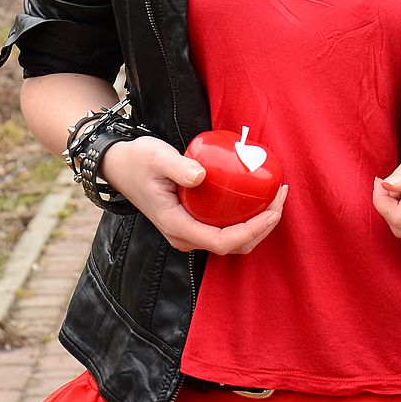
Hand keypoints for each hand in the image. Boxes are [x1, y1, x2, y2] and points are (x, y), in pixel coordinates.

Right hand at [101, 136, 287, 254]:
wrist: (120, 166)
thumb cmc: (138, 160)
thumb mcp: (156, 157)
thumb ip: (178, 167)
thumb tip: (200, 177)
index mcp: (177, 227)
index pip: (222, 242)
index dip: (251, 231)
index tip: (272, 210)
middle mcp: (186, 237)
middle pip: (234, 245)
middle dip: (263, 227)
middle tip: (280, 196)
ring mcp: (192, 233)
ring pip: (234, 241)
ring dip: (260, 224)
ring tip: (276, 196)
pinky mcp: (197, 224)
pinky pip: (229, 229)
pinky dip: (249, 218)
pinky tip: (261, 198)